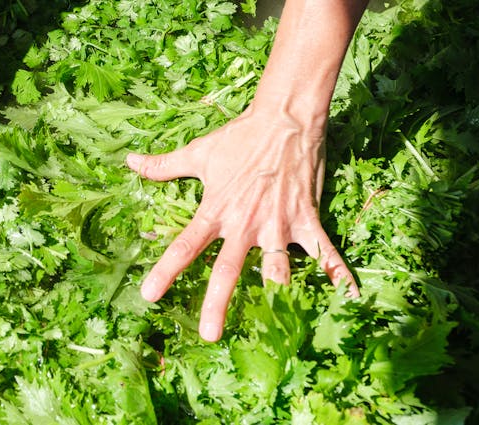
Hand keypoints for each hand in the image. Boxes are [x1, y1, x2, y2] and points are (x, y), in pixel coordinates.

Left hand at [126, 105, 357, 341]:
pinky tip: (349, 298)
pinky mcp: (306, 219)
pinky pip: (324, 252)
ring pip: (277, 268)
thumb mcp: (199, 153)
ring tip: (281, 326)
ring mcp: (277, 224)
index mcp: (216, 211)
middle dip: (218, 303)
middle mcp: (245, 224)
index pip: (186, 245)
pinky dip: (339, 274)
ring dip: (278, 295)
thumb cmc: (240, 137)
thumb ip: (164, 165)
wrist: (284, 119)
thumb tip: (129, 162)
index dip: (166, 270)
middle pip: (228, 270)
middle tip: (209, 334)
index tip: (150, 295)